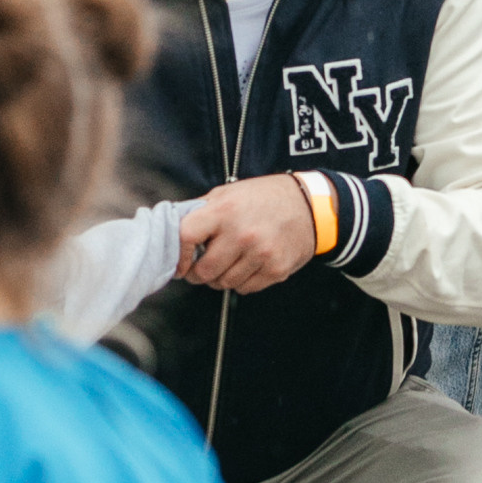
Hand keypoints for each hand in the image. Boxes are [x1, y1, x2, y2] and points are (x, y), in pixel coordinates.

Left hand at [177, 176, 318, 292]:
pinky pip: (244, 289)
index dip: (178, 253)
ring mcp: (260, 254)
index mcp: (225, 211)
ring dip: (221, 277)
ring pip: (223, 283)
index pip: (186, 236)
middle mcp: (242, 234)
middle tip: (202, 265)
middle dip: (198, 272)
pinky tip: (247, 264)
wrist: (309, 206)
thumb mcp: (229, 193)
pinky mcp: (275, 270)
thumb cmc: (264, 197)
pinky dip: (241, 281)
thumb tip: (172, 228)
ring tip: (229, 261)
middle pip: (204, 271)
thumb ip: (201, 211)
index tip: (180, 261)